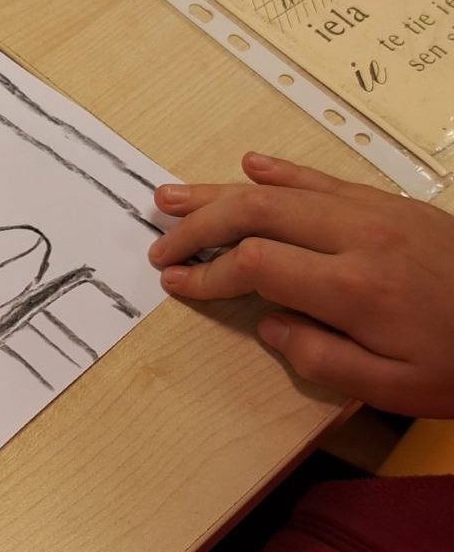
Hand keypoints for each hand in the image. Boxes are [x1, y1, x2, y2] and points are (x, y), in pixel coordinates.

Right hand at [148, 152, 453, 416]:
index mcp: (353, 287)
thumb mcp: (391, 387)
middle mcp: (358, 236)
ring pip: (281, 190)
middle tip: (160, 242)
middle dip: (199, 225)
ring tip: (172, 195)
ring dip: (221, 191)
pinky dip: (280, 171)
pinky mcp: (391, 203)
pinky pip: (324, 178)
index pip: (256, 265)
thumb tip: (268, 323)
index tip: (176, 283)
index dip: (207, 272)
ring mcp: (375, 211)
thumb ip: (319, 357)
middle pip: (257, 213)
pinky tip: (248, 165)